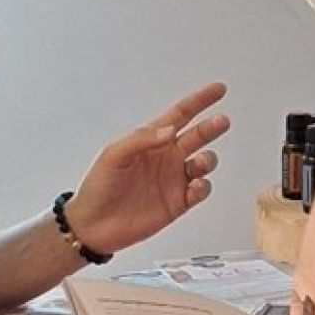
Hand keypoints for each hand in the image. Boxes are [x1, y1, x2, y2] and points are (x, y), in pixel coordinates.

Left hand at [64, 81, 230, 255]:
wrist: (94, 225)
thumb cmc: (99, 186)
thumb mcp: (113, 155)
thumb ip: (142, 140)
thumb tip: (170, 131)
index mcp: (151, 140)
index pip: (180, 115)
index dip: (199, 101)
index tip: (218, 90)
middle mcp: (166, 157)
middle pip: (197, 136)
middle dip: (212, 127)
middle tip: (221, 121)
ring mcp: (174, 180)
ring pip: (203, 163)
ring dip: (208, 159)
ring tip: (200, 162)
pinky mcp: (178, 203)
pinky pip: (200, 190)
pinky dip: (204, 186)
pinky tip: (195, 185)